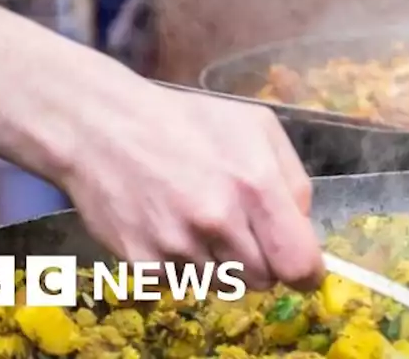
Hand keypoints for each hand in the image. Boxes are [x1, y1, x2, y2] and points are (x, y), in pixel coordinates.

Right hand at [58, 83, 323, 289]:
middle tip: (241, 229)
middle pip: (264, 280)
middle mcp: (218, 220)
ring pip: (224, 285)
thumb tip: (302, 226)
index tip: (302, 269)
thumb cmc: (187, 121)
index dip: (305, 272)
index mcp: (255, 185)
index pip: (298, 262)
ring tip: (201, 221)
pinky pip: (183, 285)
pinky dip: (184, 267)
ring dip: (222, 264)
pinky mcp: (143, 263)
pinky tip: (173, 229)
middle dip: (261, 260)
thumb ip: (292, 179)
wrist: (103, 127)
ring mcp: (178, 245)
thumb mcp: (257, 127)